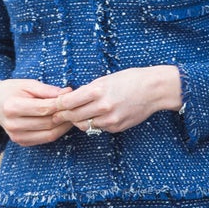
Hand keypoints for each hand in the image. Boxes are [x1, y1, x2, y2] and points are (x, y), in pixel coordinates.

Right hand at [0, 79, 72, 145]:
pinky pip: (45, 139)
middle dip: (65, 115)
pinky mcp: (21, 142)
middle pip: (48, 122)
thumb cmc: (11, 90)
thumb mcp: (27, 84)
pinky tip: (63, 123)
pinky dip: (57, 132)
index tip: (73, 98)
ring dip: (64, 125)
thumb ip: (46, 90)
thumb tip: (67, 92)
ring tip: (73, 115)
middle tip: (77, 107)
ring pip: (49, 133)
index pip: (44, 108)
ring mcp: (16, 136)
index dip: (61, 104)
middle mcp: (13, 124)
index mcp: (12, 107)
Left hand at [52, 65, 181, 134]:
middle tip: (56, 115)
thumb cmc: (130, 80)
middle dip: (63, 116)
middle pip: (73, 116)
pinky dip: (93, 124)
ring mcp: (110, 119)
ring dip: (77, 121)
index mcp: (97, 90)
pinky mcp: (116, 127)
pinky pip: (98, 128)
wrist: (153, 90)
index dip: (58, 105)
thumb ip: (88, 90)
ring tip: (74, 116)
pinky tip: (94, 117)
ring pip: (84, 125)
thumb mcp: (105, 79)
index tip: (54, 105)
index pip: (67, 102)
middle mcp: (102, 107)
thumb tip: (70, 99)